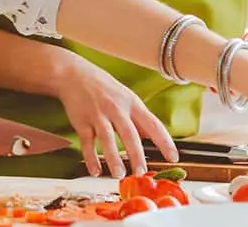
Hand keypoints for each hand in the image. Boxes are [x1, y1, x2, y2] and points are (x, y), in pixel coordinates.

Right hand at [50, 58, 177, 177]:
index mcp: (132, 104)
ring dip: (113, 158)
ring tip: (119, 174)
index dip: (165, 142)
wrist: (74, 74)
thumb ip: (138, 117)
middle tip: (141, 171)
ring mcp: (98, 115)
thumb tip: (151, 136)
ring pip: (107, 138)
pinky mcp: (82, 121)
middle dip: (136, 155)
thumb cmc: (104, 87)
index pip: (153, 124)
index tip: (173, 157)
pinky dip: (91, 158)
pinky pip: (87, 142)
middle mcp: (116, 109)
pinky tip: (95, 170)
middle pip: (130, 134)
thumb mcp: (126, 97)